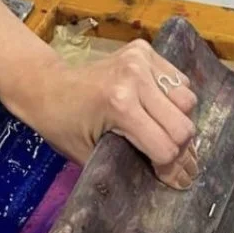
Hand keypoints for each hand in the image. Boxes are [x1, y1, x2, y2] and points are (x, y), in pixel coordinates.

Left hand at [18, 40, 199, 189]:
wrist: (46, 85)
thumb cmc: (62, 126)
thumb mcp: (89, 156)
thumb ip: (127, 167)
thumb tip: (167, 179)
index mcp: (120, 106)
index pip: (166, 147)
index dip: (170, 171)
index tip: (172, 182)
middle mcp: (135, 78)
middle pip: (183, 126)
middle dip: (180, 151)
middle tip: (172, 164)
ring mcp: (141, 60)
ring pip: (187, 101)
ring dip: (179, 123)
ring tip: (164, 134)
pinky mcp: (144, 50)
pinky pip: (180, 81)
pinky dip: (175, 100)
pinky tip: (159, 110)